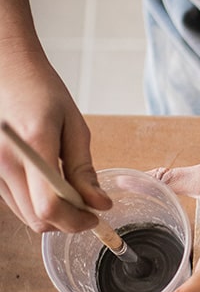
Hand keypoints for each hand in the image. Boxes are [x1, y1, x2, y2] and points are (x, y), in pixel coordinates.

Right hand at [0, 44, 110, 230]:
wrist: (6, 70)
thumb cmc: (41, 91)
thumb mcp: (74, 126)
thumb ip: (84, 169)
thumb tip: (99, 203)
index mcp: (34, 145)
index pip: (50, 207)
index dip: (76, 221)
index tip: (94, 216)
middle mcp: (6, 161)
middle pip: (37, 219)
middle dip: (67, 221)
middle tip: (86, 206)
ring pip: (26, 215)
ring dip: (51, 214)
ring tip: (68, 190)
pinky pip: (15, 202)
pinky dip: (35, 203)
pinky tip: (48, 184)